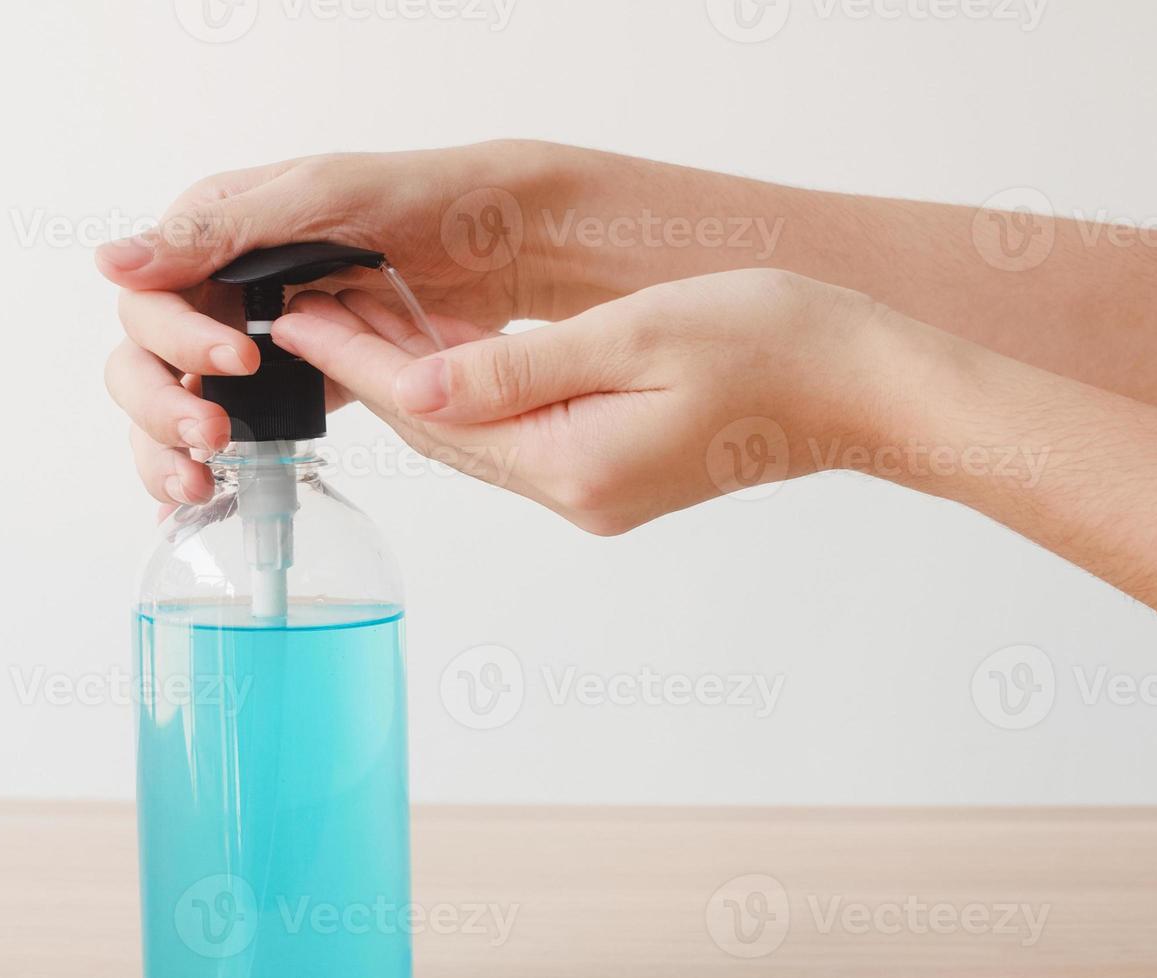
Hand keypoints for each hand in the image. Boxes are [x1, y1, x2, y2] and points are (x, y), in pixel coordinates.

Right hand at [99, 141, 565, 504]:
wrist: (502, 237)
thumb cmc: (416, 197)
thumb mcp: (315, 199)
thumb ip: (217, 234)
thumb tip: (108, 264)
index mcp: (211, 234)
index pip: (148, 300)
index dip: (176, 341)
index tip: (240, 363)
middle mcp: (222, 287)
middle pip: (146, 360)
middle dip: (162, 410)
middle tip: (211, 442)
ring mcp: (259, 338)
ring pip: (182, 402)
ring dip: (173, 449)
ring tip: (201, 487)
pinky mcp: (304, 380)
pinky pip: (246, 424)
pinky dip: (217, 467)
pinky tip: (207, 502)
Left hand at [275, 269, 896, 533]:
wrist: (859, 390)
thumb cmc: (772, 347)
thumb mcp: (638, 335)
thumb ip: (520, 365)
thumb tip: (417, 382)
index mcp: (575, 463)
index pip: (433, 410)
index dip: (359, 357)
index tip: (297, 312)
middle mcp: (576, 494)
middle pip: (442, 433)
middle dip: (370, 369)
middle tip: (305, 304)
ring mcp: (595, 493)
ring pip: (475, 438)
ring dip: (415, 380)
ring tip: (355, 316)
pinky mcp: (613, 479)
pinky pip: (516, 439)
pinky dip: (471, 394)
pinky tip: (445, 351)